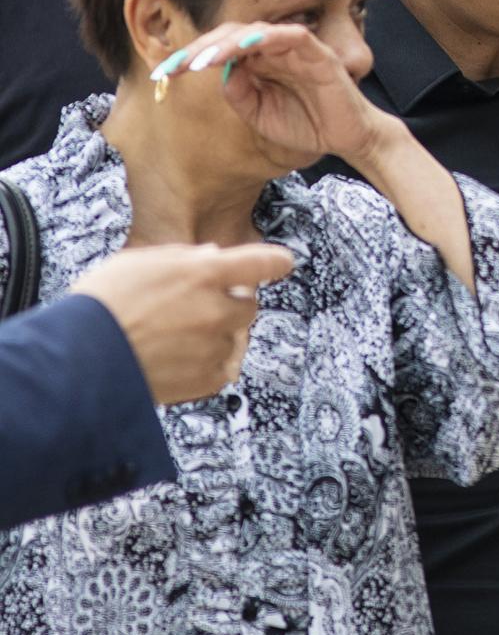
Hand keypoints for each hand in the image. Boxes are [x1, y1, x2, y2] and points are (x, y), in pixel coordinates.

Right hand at [70, 243, 296, 405]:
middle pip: (248, 305)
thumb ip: (183, 258)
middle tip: (194, 311)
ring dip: (214, 337)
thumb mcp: (138, 263)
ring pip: (233, 338)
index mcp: (202, 273)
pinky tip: (174, 361)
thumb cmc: (100, 306)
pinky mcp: (207, 377)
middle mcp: (216, 308)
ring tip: (171, 340)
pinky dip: (205, 365)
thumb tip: (213, 256)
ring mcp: (214, 345)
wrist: (78, 359)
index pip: (259, 263)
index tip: (284, 263)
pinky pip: (220, 368)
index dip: (274, 262)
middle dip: (229, 305)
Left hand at [159, 21, 384, 167]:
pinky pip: (289, 35)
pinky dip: (266, 37)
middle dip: (198, 48)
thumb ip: (240, 94)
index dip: (189, 58)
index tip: (162, 73)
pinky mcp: (316, 52)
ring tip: (200, 61)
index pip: (218, 50)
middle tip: (174, 65)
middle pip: (229, 35)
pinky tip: (244, 46)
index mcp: (257, 63)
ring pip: (253, 31)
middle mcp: (272, 50)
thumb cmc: (306, 125)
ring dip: (225, 43)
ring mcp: (294, 48)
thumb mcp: (260, 115)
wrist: (348, 139)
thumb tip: (221, 72)